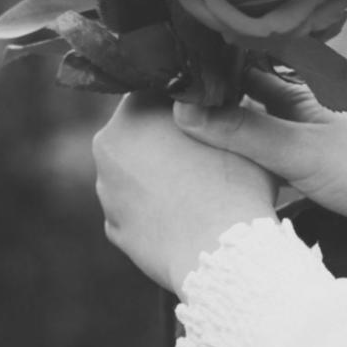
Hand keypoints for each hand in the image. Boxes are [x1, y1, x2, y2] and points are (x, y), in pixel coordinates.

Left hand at [93, 93, 277, 294]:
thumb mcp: (241, 130)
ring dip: (162, 175)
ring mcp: (106, 189)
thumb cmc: (235, 187)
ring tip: (201, 190)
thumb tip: (227, 98)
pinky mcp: (113, 227)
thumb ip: (223, 110)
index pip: (158, 90)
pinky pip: (138, 207)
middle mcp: (109, 144)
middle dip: (169, 138)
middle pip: (142, 130)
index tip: (209, 112)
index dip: (187, 100)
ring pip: (138, 171)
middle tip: (208, 152)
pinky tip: (186, 217)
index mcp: (135, 110)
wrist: (220, 257)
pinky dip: (157, 210)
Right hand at [174, 72, 346, 252]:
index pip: (243, 72)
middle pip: (247, 108)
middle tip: (159, 121)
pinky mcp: (322, 182)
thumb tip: (182, 109)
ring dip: (231, 150)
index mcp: (302, 95)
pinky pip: (275, 175)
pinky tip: (228, 191)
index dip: (206, 72)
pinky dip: (252, 180)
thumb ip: (244, 132)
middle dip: (211, 114)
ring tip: (181, 157)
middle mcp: (305, 116)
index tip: (161, 77)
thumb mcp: (301, 152)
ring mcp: (314, 149)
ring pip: (259, 144)